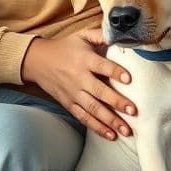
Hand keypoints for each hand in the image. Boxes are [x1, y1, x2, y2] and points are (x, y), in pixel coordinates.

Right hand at [21, 29, 135, 139]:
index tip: (129, 79)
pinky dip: (97, 127)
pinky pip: (83, 118)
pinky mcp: (69, 104)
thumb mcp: (82, 36)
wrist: (37, 61)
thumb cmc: (65, 48)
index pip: (102, 66)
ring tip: (126, 130)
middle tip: (133, 111)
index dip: (115, 72)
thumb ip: (101, 35)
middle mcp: (79, 78)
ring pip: (93, 109)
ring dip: (110, 120)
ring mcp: (73, 93)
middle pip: (99, 92)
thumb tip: (121, 36)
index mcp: (84, 60)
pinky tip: (110, 135)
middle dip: (117, 102)